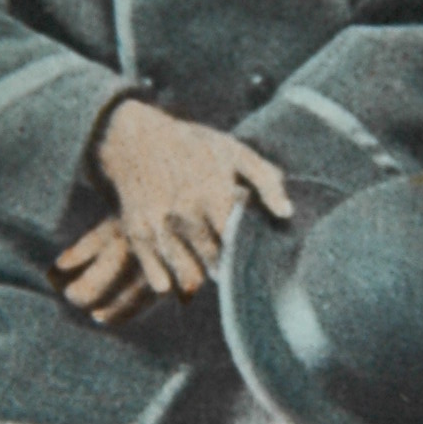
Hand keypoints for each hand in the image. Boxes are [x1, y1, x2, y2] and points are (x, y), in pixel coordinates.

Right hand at [54, 99, 291, 321]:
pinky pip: (158, 280)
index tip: (250, 250)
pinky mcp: (138, 236)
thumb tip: (286, 214)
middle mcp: (185, 214)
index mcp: (214, 194)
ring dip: (201, 279)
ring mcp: (159, 227)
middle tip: (231, 265)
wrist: (135, 139)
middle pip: (216, 263)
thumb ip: (266, 180)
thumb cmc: (194, 147)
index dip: (247, 252)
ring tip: (206, 269)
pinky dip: (169, 284)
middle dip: (226, 268)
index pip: (239, 243)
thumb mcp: (234, 152)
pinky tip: (175, 279)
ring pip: (189, 276)